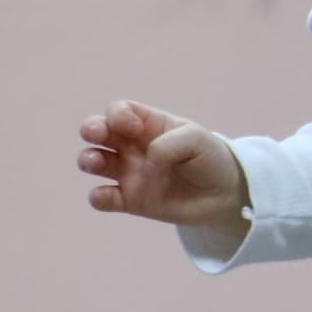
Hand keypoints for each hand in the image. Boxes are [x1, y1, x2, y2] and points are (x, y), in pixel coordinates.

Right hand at [78, 100, 246, 229]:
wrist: (224, 195)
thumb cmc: (209, 158)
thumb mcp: (197, 140)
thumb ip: (170, 144)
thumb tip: (146, 162)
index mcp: (147, 125)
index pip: (119, 111)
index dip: (119, 115)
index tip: (135, 128)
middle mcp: (131, 146)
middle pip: (97, 131)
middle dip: (90, 128)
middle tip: (95, 134)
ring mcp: (128, 173)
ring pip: (93, 161)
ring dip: (87, 159)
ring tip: (96, 162)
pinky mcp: (130, 200)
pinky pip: (103, 197)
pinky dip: (97, 197)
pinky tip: (103, 196)